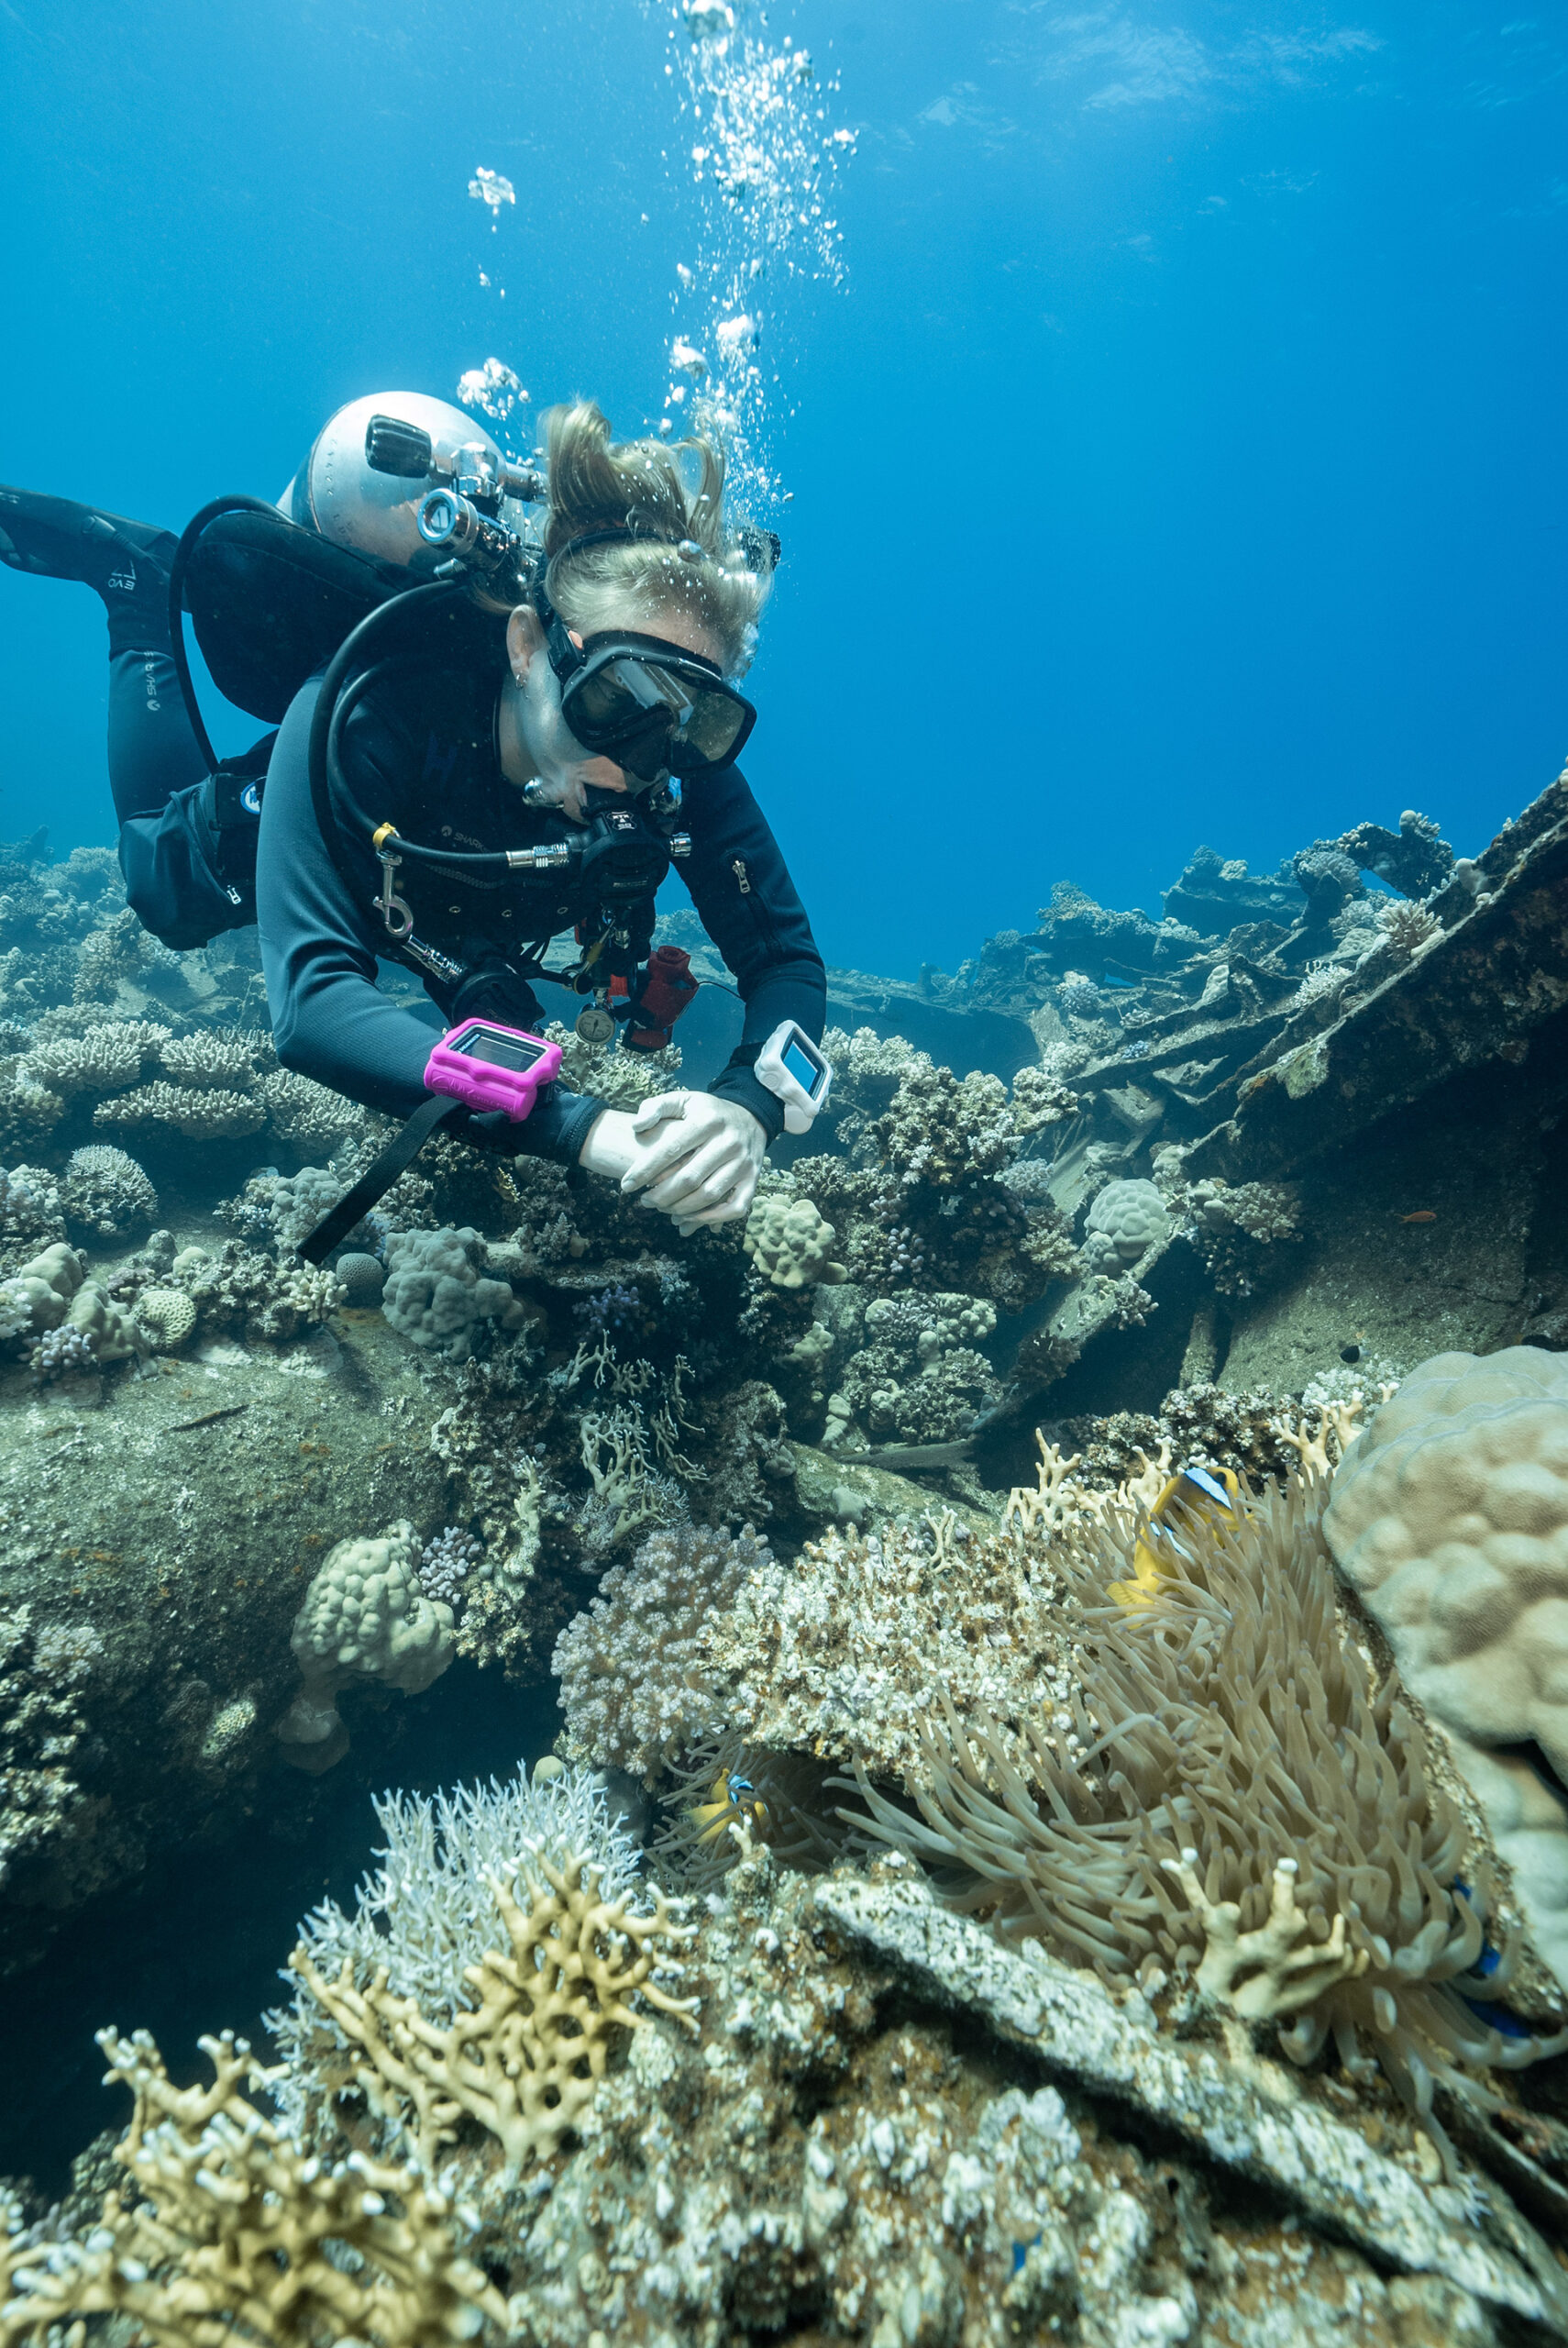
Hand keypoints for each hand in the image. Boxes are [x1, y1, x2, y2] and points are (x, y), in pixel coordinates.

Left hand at [622, 1091, 766, 1232]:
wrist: (751, 1117)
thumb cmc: (707, 1112)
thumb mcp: (683, 1100)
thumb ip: (655, 1107)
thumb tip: (636, 1126)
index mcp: (707, 1120)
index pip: (670, 1149)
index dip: (644, 1170)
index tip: (626, 1185)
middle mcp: (729, 1141)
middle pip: (689, 1178)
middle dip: (661, 1195)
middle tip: (644, 1201)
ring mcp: (744, 1162)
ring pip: (709, 1196)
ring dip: (680, 1209)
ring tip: (661, 1210)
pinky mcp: (753, 1179)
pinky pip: (733, 1208)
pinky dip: (709, 1219)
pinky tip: (687, 1219)